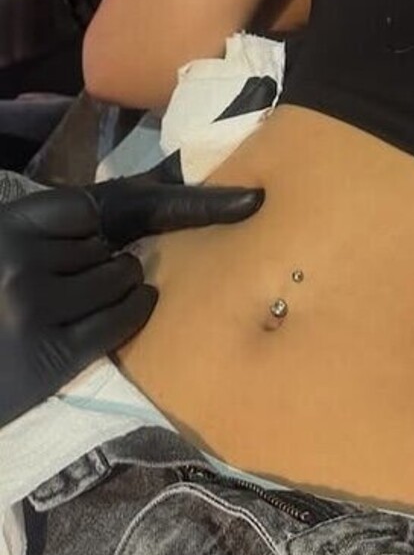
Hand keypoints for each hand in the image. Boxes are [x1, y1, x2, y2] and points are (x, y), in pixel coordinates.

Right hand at [0, 177, 262, 426]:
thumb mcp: (4, 245)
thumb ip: (49, 227)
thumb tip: (141, 202)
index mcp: (6, 225)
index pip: (95, 206)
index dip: (150, 210)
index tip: (248, 201)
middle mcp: (18, 260)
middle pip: (112, 245)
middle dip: (98, 262)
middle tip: (56, 286)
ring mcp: (34, 306)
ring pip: (125, 279)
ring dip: (114, 289)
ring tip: (62, 306)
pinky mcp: (50, 353)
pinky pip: (125, 317)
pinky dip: (129, 313)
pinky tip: (97, 322)